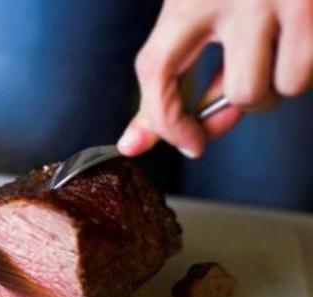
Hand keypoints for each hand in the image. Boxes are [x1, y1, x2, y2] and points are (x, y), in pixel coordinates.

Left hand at [117, 0, 312, 158]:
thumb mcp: (190, 19)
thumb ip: (165, 83)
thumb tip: (132, 144)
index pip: (157, 69)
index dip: (166, 121)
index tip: (188, 144)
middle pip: (241, 92)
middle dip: (242, 105)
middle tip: (232, 95)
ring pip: (280, 89)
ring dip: (275, 87)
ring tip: (269, 54)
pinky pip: (306, 75)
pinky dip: (301, 70)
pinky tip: (294, 43)